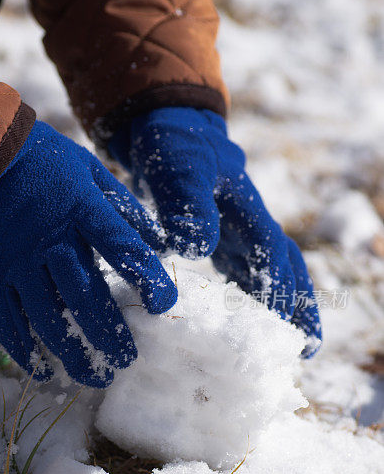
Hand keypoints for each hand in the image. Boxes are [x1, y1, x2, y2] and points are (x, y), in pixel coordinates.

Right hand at [0, 120, 176, 385]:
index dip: (146, 278)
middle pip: (85, 295)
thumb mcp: (88, 168)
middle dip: (109, 332)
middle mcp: (49, 240)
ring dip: (71, 351)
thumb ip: (122, 206)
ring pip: (47, 316)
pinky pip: (5, 318)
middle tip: (127, 360)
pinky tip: (41, 370)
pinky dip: (22, 348)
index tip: (164, 304)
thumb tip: (159, 242)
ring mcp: (16, 261)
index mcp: (80, 209)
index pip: (121, 248)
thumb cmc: (38, 159)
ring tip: (94, 375)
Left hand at [109, 107, 320, 356]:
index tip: (280, 323)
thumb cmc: (173, 144)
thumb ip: (186, 204)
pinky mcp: (222, 237)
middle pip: (285, 267)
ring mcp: (238, 231)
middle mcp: (249, 222)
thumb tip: (195, 250)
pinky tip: (247, 322)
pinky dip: (252, 297)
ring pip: (269, 272)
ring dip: (282, 306)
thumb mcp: (177, 168)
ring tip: (289, 345)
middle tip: (307, 348)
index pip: (270, 251)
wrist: (167, 125)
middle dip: (299, 305)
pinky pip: (245, 271)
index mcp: (246, 207)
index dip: (277, 286)